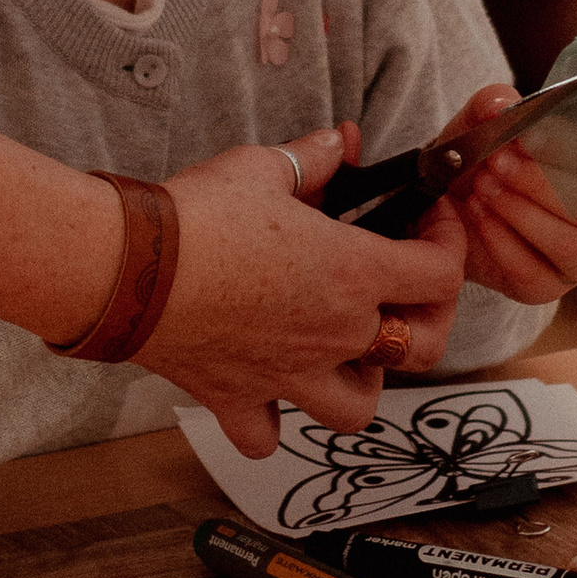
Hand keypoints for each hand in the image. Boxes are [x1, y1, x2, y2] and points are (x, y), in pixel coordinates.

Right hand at [148, 125, 459, 457]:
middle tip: (408, 290)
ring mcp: (289, 374)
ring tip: (347, 352)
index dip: (448, 243)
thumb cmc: (196, 216)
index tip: (431, 222)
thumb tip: (339, 141)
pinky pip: (267, 436)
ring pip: (358, 408)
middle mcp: (334, 332)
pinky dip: (272, 424)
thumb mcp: (261, 168)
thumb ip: (311, 159)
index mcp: (352, 272)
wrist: (128, 268)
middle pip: (421, 347)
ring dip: (364, 383)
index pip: (440, 273)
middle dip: (429, 319)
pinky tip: (267, 395)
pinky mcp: (239, 397)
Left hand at [419, 86, 576, 298]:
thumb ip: (493, 103)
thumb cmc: (486, 160)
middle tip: (496, 161)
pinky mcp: (549, 287)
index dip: (568, 148)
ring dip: (520, 212)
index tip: (525, 134)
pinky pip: (534, 272)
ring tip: (483, 188)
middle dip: (540, 183)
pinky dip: (501, 241)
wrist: (451, 207)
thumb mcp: (482, 123)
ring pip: (570, 244)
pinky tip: (478, 215)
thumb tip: (501, 105)